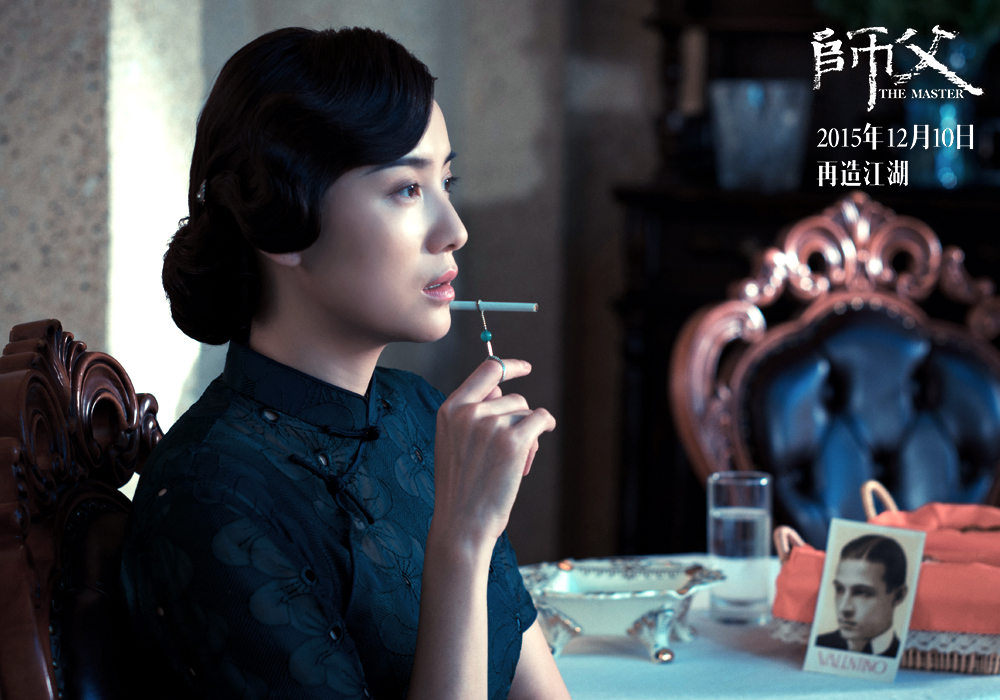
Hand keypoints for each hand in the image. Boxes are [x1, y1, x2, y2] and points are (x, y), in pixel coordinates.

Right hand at [431, 358, 555, 549]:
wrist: (462, 523)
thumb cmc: (461, 488)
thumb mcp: (454, 443)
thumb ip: (472, 413)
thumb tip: (501, 389)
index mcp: (450, 410)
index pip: (486, 372)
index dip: (509, 366)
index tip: (525, 368)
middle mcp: (468, 412)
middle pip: (512, 399)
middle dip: (518, 420)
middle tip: (510, 451)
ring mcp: (490, 425)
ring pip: (525, 412)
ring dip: (528, 432)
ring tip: (514, 462)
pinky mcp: (513, 441)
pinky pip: (540, 419)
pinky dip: (545, 425)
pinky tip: (542, 435)